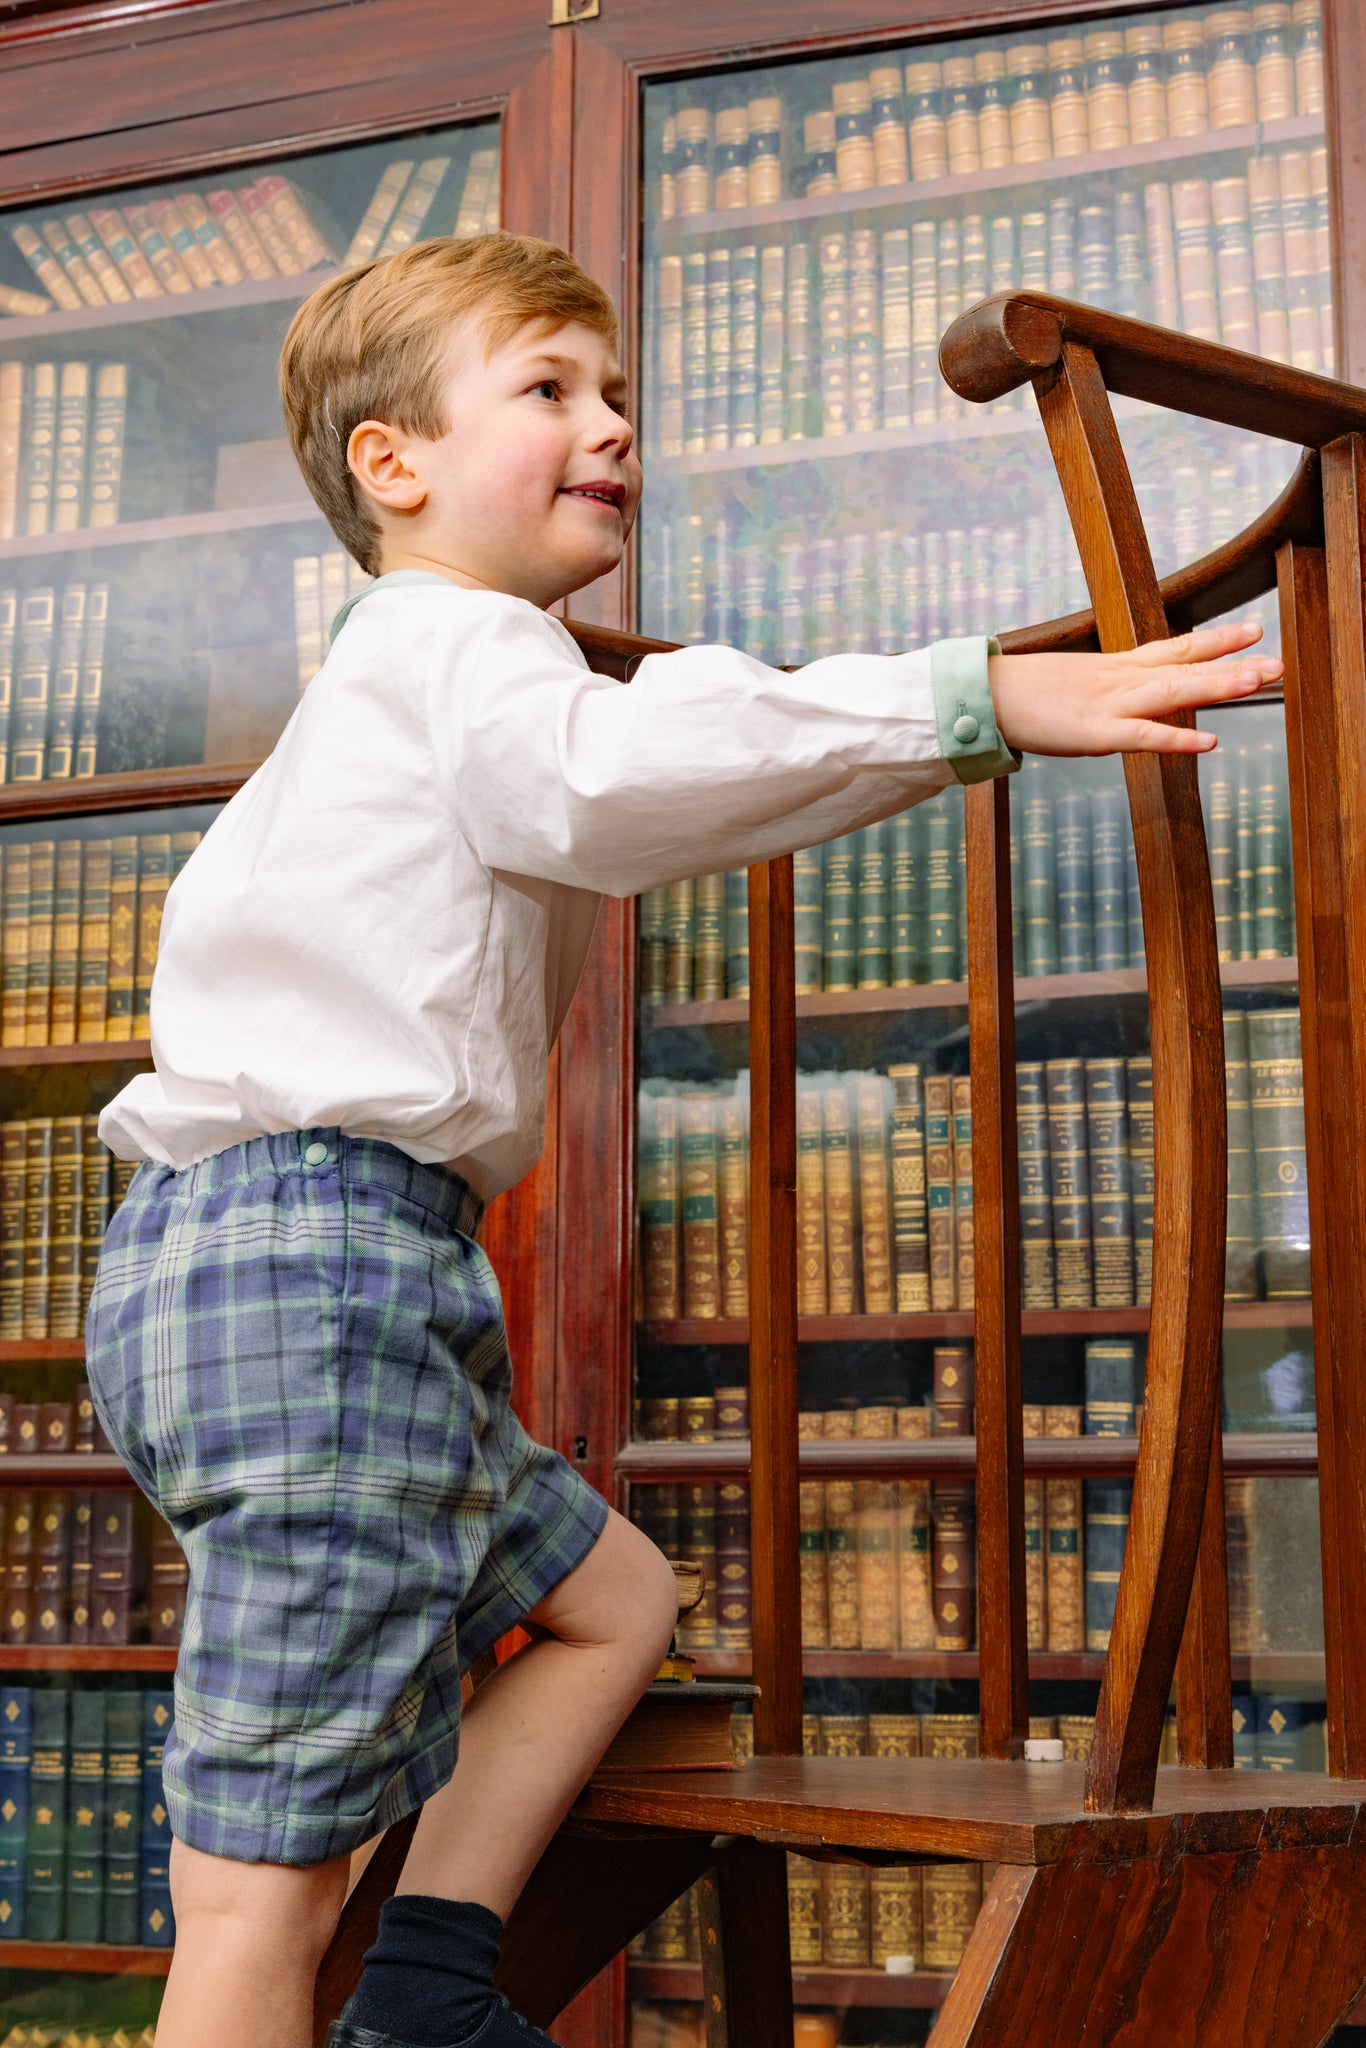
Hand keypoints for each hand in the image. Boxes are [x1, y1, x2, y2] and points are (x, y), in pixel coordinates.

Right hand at [986, 620, 1282, 756]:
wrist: (983, 696)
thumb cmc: (1022, 696)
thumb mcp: (1072, 689)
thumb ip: (1105, 699)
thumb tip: (1123, 713)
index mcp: (1114, 668)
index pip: (1174, 647)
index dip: (1215, 640)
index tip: (1252, 630)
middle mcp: (1119, 679)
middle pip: (1185, 665)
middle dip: (1234, 663)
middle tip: (1278, 662)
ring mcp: (1109, 704)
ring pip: (1174, 690)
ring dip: (1219, 686)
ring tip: (1260, 681)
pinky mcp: (1095, 733)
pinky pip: (1144, 736)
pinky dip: (1178, 737)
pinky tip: (1209, 741)